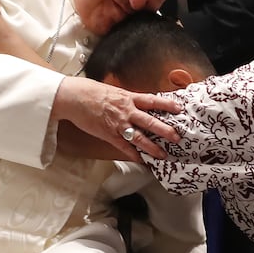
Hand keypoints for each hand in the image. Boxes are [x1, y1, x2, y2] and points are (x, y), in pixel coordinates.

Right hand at [52, 77, 180, 160]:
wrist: (74, 97)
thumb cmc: (91, 92)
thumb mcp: (114, 91)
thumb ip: (128, 99)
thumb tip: (139, 103)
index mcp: (129, 98)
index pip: (152, 100)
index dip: (167, 104)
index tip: (179, 108)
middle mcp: (126, 111)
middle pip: (150, 121)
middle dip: (165, 130)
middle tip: (177, 137)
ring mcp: (118, 124)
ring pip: (140, 137)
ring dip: (152, 147)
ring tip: (163, 155)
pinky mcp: (109, 134)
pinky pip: (124, 147)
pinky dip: (134, 155)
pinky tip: (142, 161)